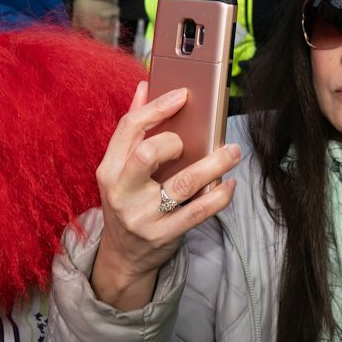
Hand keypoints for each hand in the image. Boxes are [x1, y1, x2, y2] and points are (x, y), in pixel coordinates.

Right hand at [89, 80, 239, 310]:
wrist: (123, 257)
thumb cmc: (127, 201)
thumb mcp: (120, 169)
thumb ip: (133, 129)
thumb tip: (145, 85)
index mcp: (109, 169)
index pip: (129, 128)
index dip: (157, 106)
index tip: (183, 94)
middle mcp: (121, 192)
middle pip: (148, 154)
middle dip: (176, 141)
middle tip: (194, 140)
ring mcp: (142, 217)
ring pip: (183, 184)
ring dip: (214, 164)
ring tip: (233, 151)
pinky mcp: (163, 235)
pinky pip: (199, 211)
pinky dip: (220, 195)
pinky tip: (230, 184)